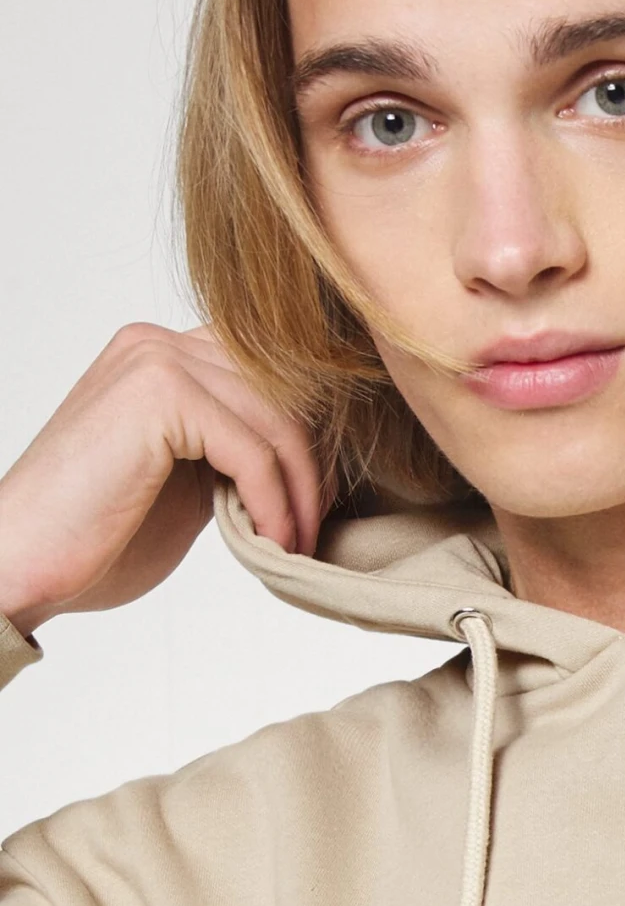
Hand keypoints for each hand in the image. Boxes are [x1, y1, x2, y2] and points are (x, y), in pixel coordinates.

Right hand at [0, 322, 324, 639]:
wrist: (22, 562)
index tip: (314, 504)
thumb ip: (231, 455)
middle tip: (315, 528)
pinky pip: (253, 450)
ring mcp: (156, 361)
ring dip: (300, 492)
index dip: (304, 441)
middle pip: (283, 392)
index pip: (268, 378)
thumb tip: (303, 465)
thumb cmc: (93, 536)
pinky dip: (275, 503)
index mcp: (161, 355)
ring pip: (277, 420)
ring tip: (295, 543)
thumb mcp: (184, 482)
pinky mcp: (159, 396)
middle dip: (312, 465)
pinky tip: (272, 541)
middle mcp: (159, 343)